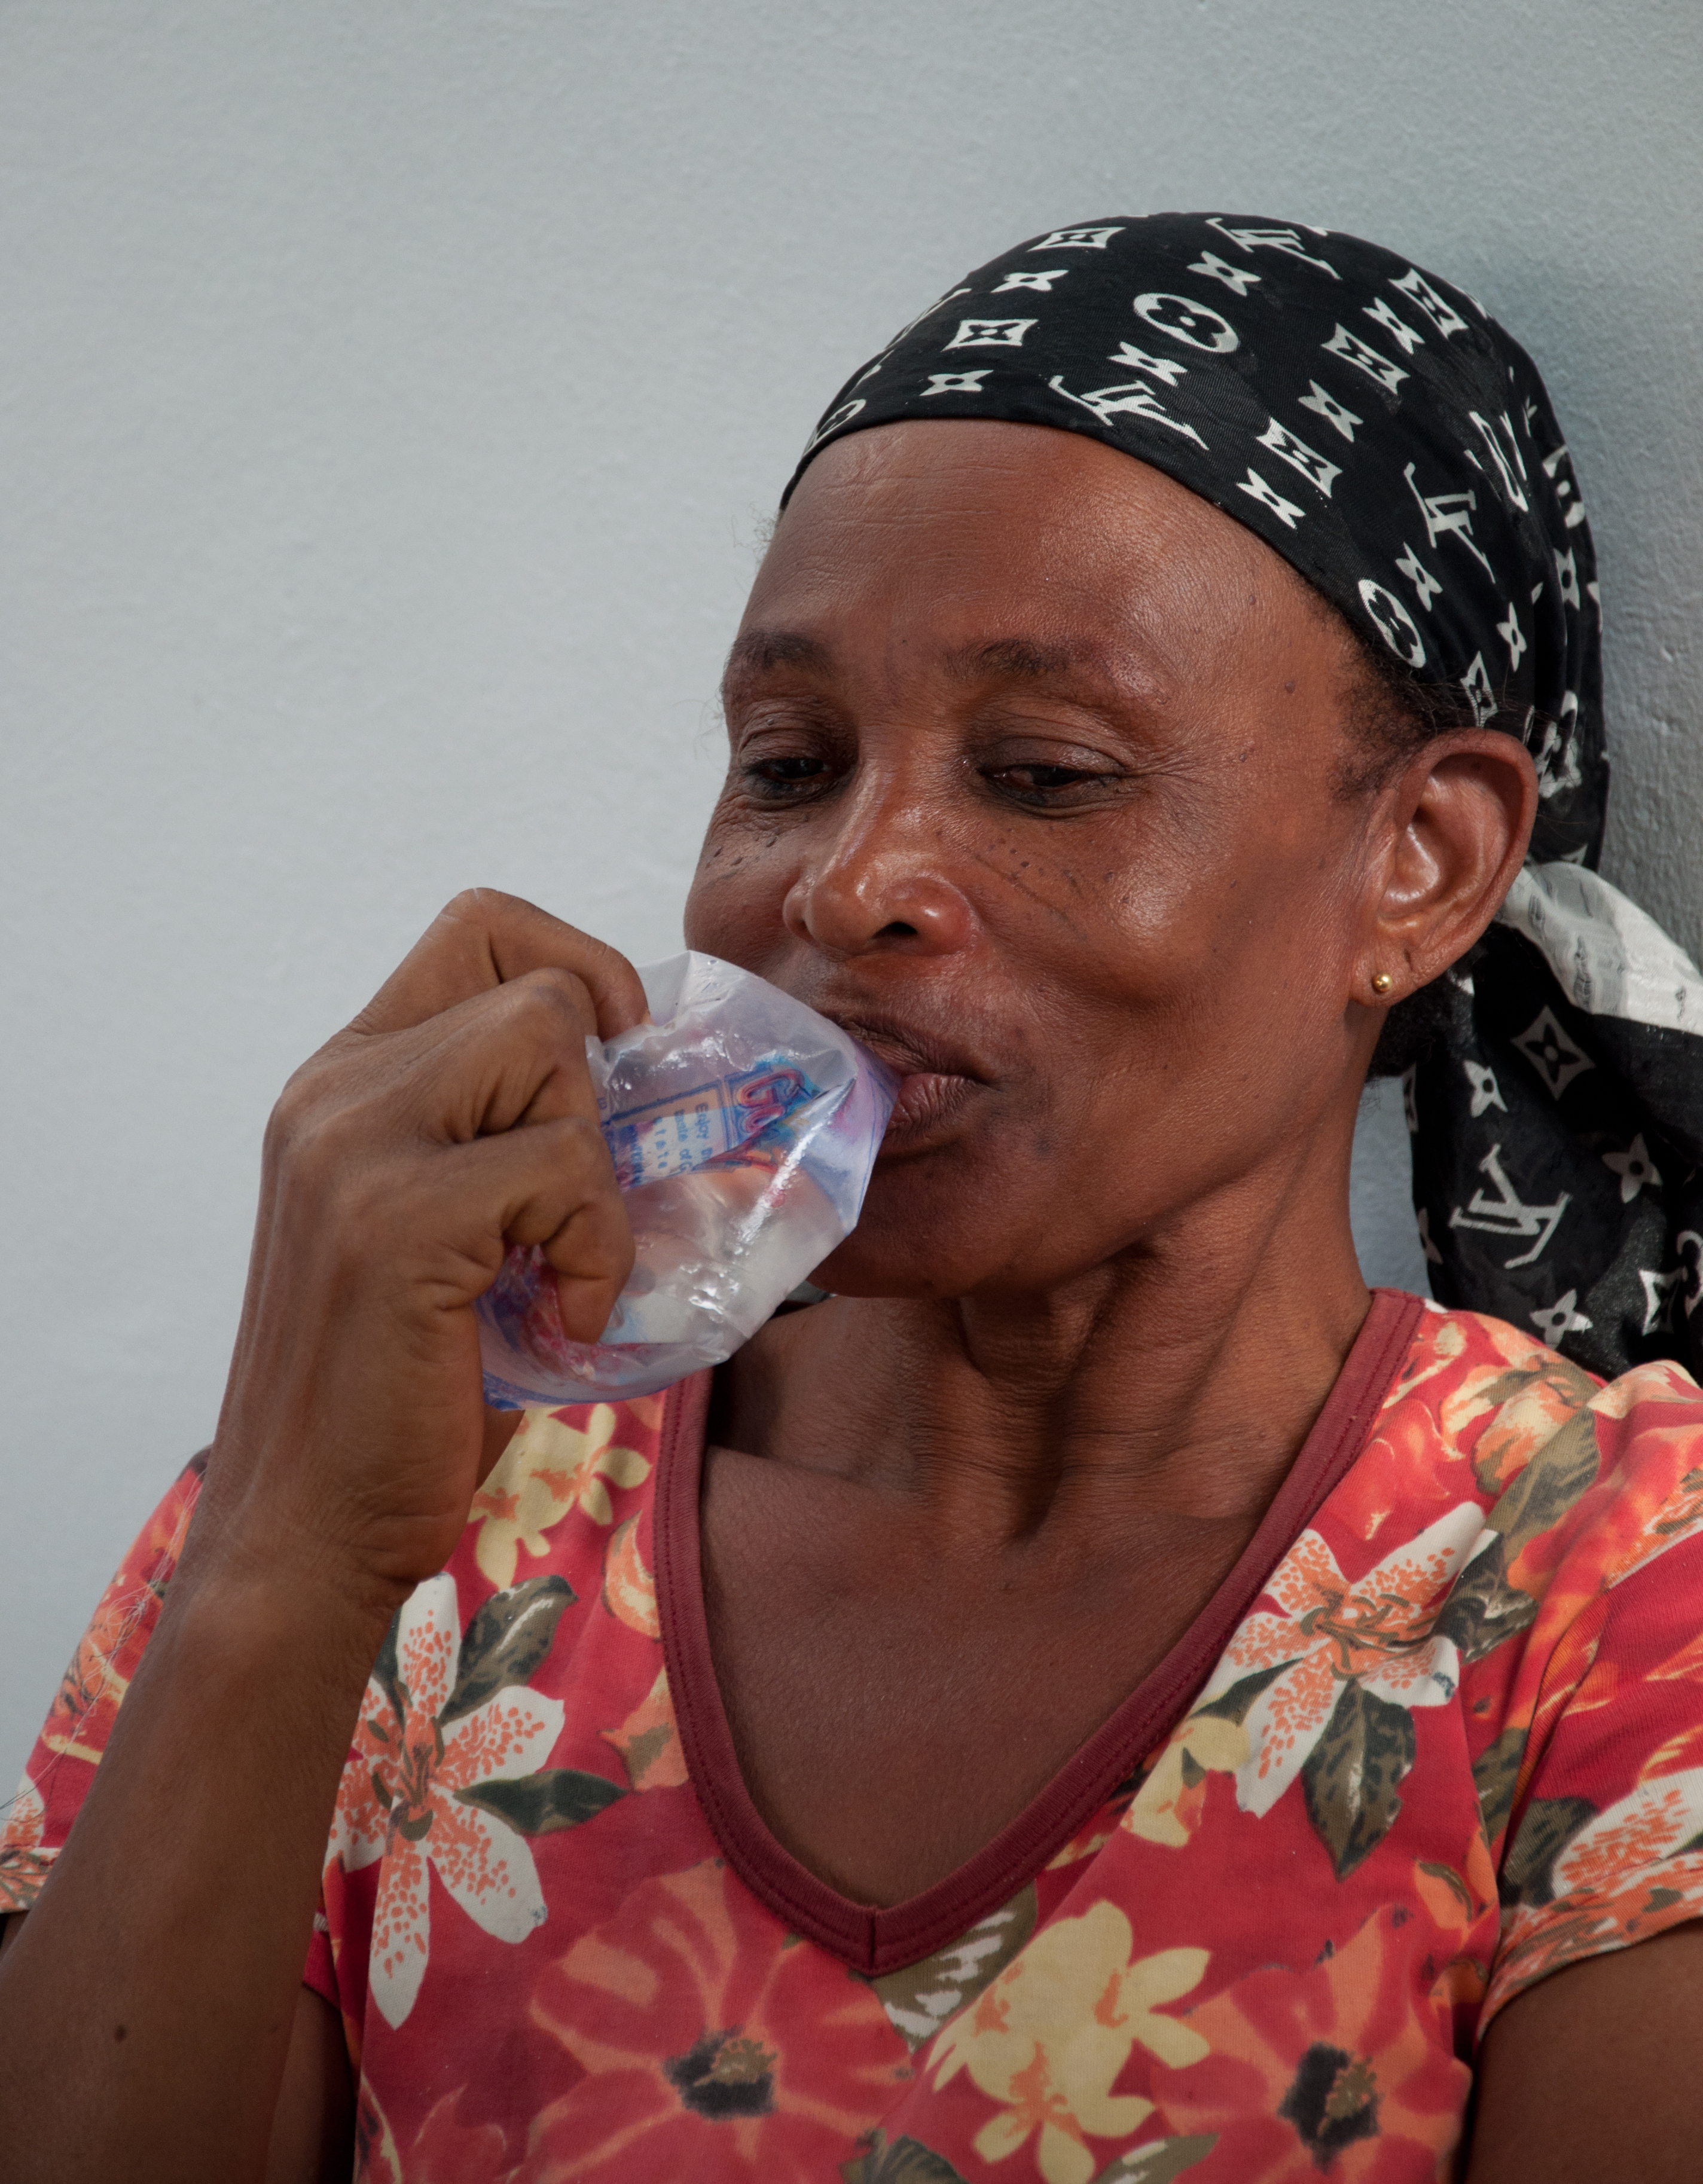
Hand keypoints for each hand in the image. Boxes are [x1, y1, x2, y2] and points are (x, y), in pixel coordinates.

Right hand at [192, 889, 646, 1602]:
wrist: (306, 1528)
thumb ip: (497, 1142)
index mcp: (345, 1083)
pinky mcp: (398, 1220)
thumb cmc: (399, 1392)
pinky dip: (597, 1248)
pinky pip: (562, 1166)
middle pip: (534, 987)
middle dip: (593, 1094)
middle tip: (574, 1207)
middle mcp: (337, 1092)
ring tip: (566, 1266)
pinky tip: (564, 1318)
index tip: (617, 1055)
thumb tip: (644, 1096)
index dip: (574, 961)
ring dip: (595, 1168)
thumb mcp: (442, 1233)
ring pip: (549, 1048)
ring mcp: (355, 1149)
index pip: (479, 928)